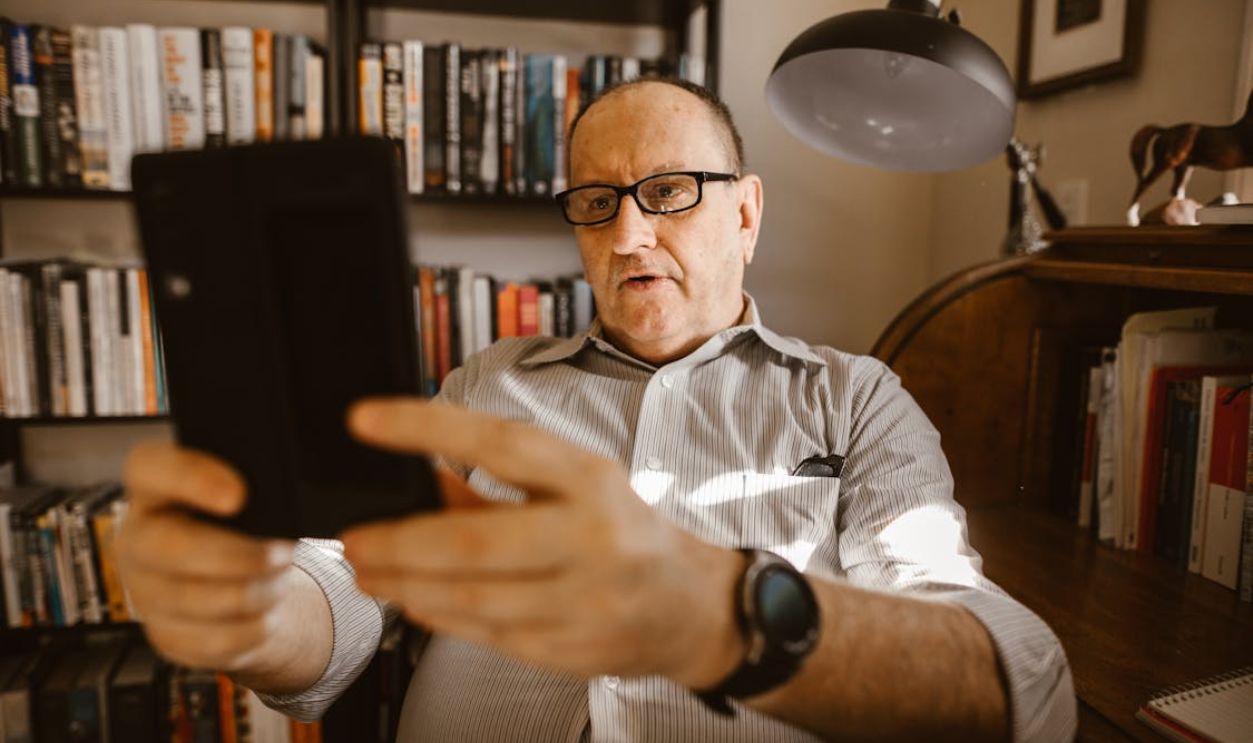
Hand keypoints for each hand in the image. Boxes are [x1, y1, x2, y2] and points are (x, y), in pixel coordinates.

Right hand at [119, 442, 295, 670]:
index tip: (239, 495)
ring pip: (194, 601)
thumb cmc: (246, 524)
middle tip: (283, 554)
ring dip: (253, 594)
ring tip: (280, 582)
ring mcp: (145, 591)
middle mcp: (138, 538)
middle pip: (169, 547)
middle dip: (236, 555)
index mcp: (155, 489)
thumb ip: (260, 487)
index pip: (147, 467)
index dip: (189, 478)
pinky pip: (208, 641)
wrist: (242, 578)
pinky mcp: (165, 635)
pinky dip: (249, 630)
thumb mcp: (250, 496)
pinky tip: (266, 615)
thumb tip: (293, 505)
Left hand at [341, 398, 745, 686]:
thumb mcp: (573, 486)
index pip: (498, 443)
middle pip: (475, 543)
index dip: (427, 427)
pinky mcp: (573, 650)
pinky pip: (488, 634)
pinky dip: (441, 616)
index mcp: (590, 479)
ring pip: (473, 599)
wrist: (694, 607)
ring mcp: (583, 600)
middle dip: (399, 543)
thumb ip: (496, 482)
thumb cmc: (623, 532)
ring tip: (368, 571)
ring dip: (407, 586)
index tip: (364, 420)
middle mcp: (591, 537)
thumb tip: (420, 473)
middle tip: (352, 539)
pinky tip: (415, 600)